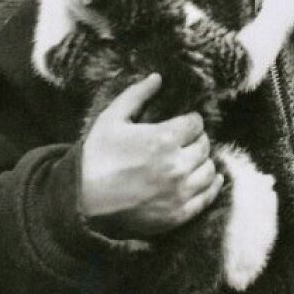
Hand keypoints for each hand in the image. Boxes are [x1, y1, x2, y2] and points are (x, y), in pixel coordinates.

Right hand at [79, 74, 223, 237]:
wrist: (82, 202)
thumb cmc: (96, 157)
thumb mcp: (111, 118)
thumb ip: (136, 95)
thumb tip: (157, 77)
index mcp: (163, 139)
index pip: (196, 123)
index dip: (190, 120)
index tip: (184, 123)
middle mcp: (176, 165)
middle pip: (204, 145)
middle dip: (196, 139)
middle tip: (186, 141)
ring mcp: (179, 192)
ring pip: (209, 170)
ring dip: (203, 161)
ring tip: (193, 159)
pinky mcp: (178, 215)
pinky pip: (207, 197)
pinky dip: (212, 185)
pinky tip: (211, 178)